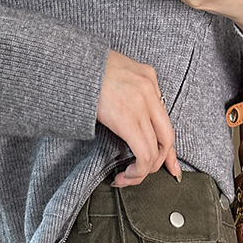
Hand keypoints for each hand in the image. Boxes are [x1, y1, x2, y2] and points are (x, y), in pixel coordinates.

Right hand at [96, 50, 182, 186]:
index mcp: (148, 78)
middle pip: (167, 138)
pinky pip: (143, 154)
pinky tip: (123, 175)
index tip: (171, 166)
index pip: (165, 119)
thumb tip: (129, 119)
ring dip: (142, 172)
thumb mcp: (115, 75)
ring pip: (154, 151)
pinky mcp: (128, 119)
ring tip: (126, 177)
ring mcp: (141, 104)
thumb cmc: (85, 71)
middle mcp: (149, 90)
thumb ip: (128, 94)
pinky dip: (137, 171)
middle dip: (158, 163)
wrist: (71, 64)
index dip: (169, 148)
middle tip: (142, 174)